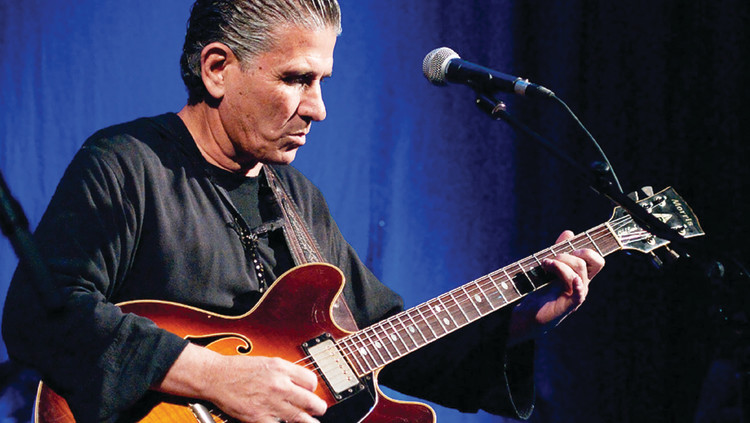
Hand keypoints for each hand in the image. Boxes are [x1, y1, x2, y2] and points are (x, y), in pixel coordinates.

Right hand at [156, 344, 326, 422]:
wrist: (216, 377)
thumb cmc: (239, 369)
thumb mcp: (267, 362)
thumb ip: (285, 372)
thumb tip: (300, 383)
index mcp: (281, 368)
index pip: (311, 381)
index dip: (312, 388)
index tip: (310, 391)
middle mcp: (279, 384)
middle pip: (311, 401)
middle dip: (318, 407)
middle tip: (319, 409)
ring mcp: (270, 402)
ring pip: (301, 417)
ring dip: (308, 421)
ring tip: (310, 421)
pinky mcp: (259, 417)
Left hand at [508, 230, 604, 344]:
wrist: (527, 316)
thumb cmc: (538, 292)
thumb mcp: (549, 267)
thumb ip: (559, 250)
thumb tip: (570, 232)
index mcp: (580, 276)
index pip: (596, 260)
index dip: (585, 249)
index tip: (566, 247)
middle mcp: (582, 285)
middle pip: (590, 261)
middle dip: (570, 254)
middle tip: (552, 258)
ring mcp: (577, 295)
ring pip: (579, 271)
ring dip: (560, 263)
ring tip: (544, 265)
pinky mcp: (569, 305)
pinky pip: (579, 292)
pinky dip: (575, 282)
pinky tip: (571, 279)